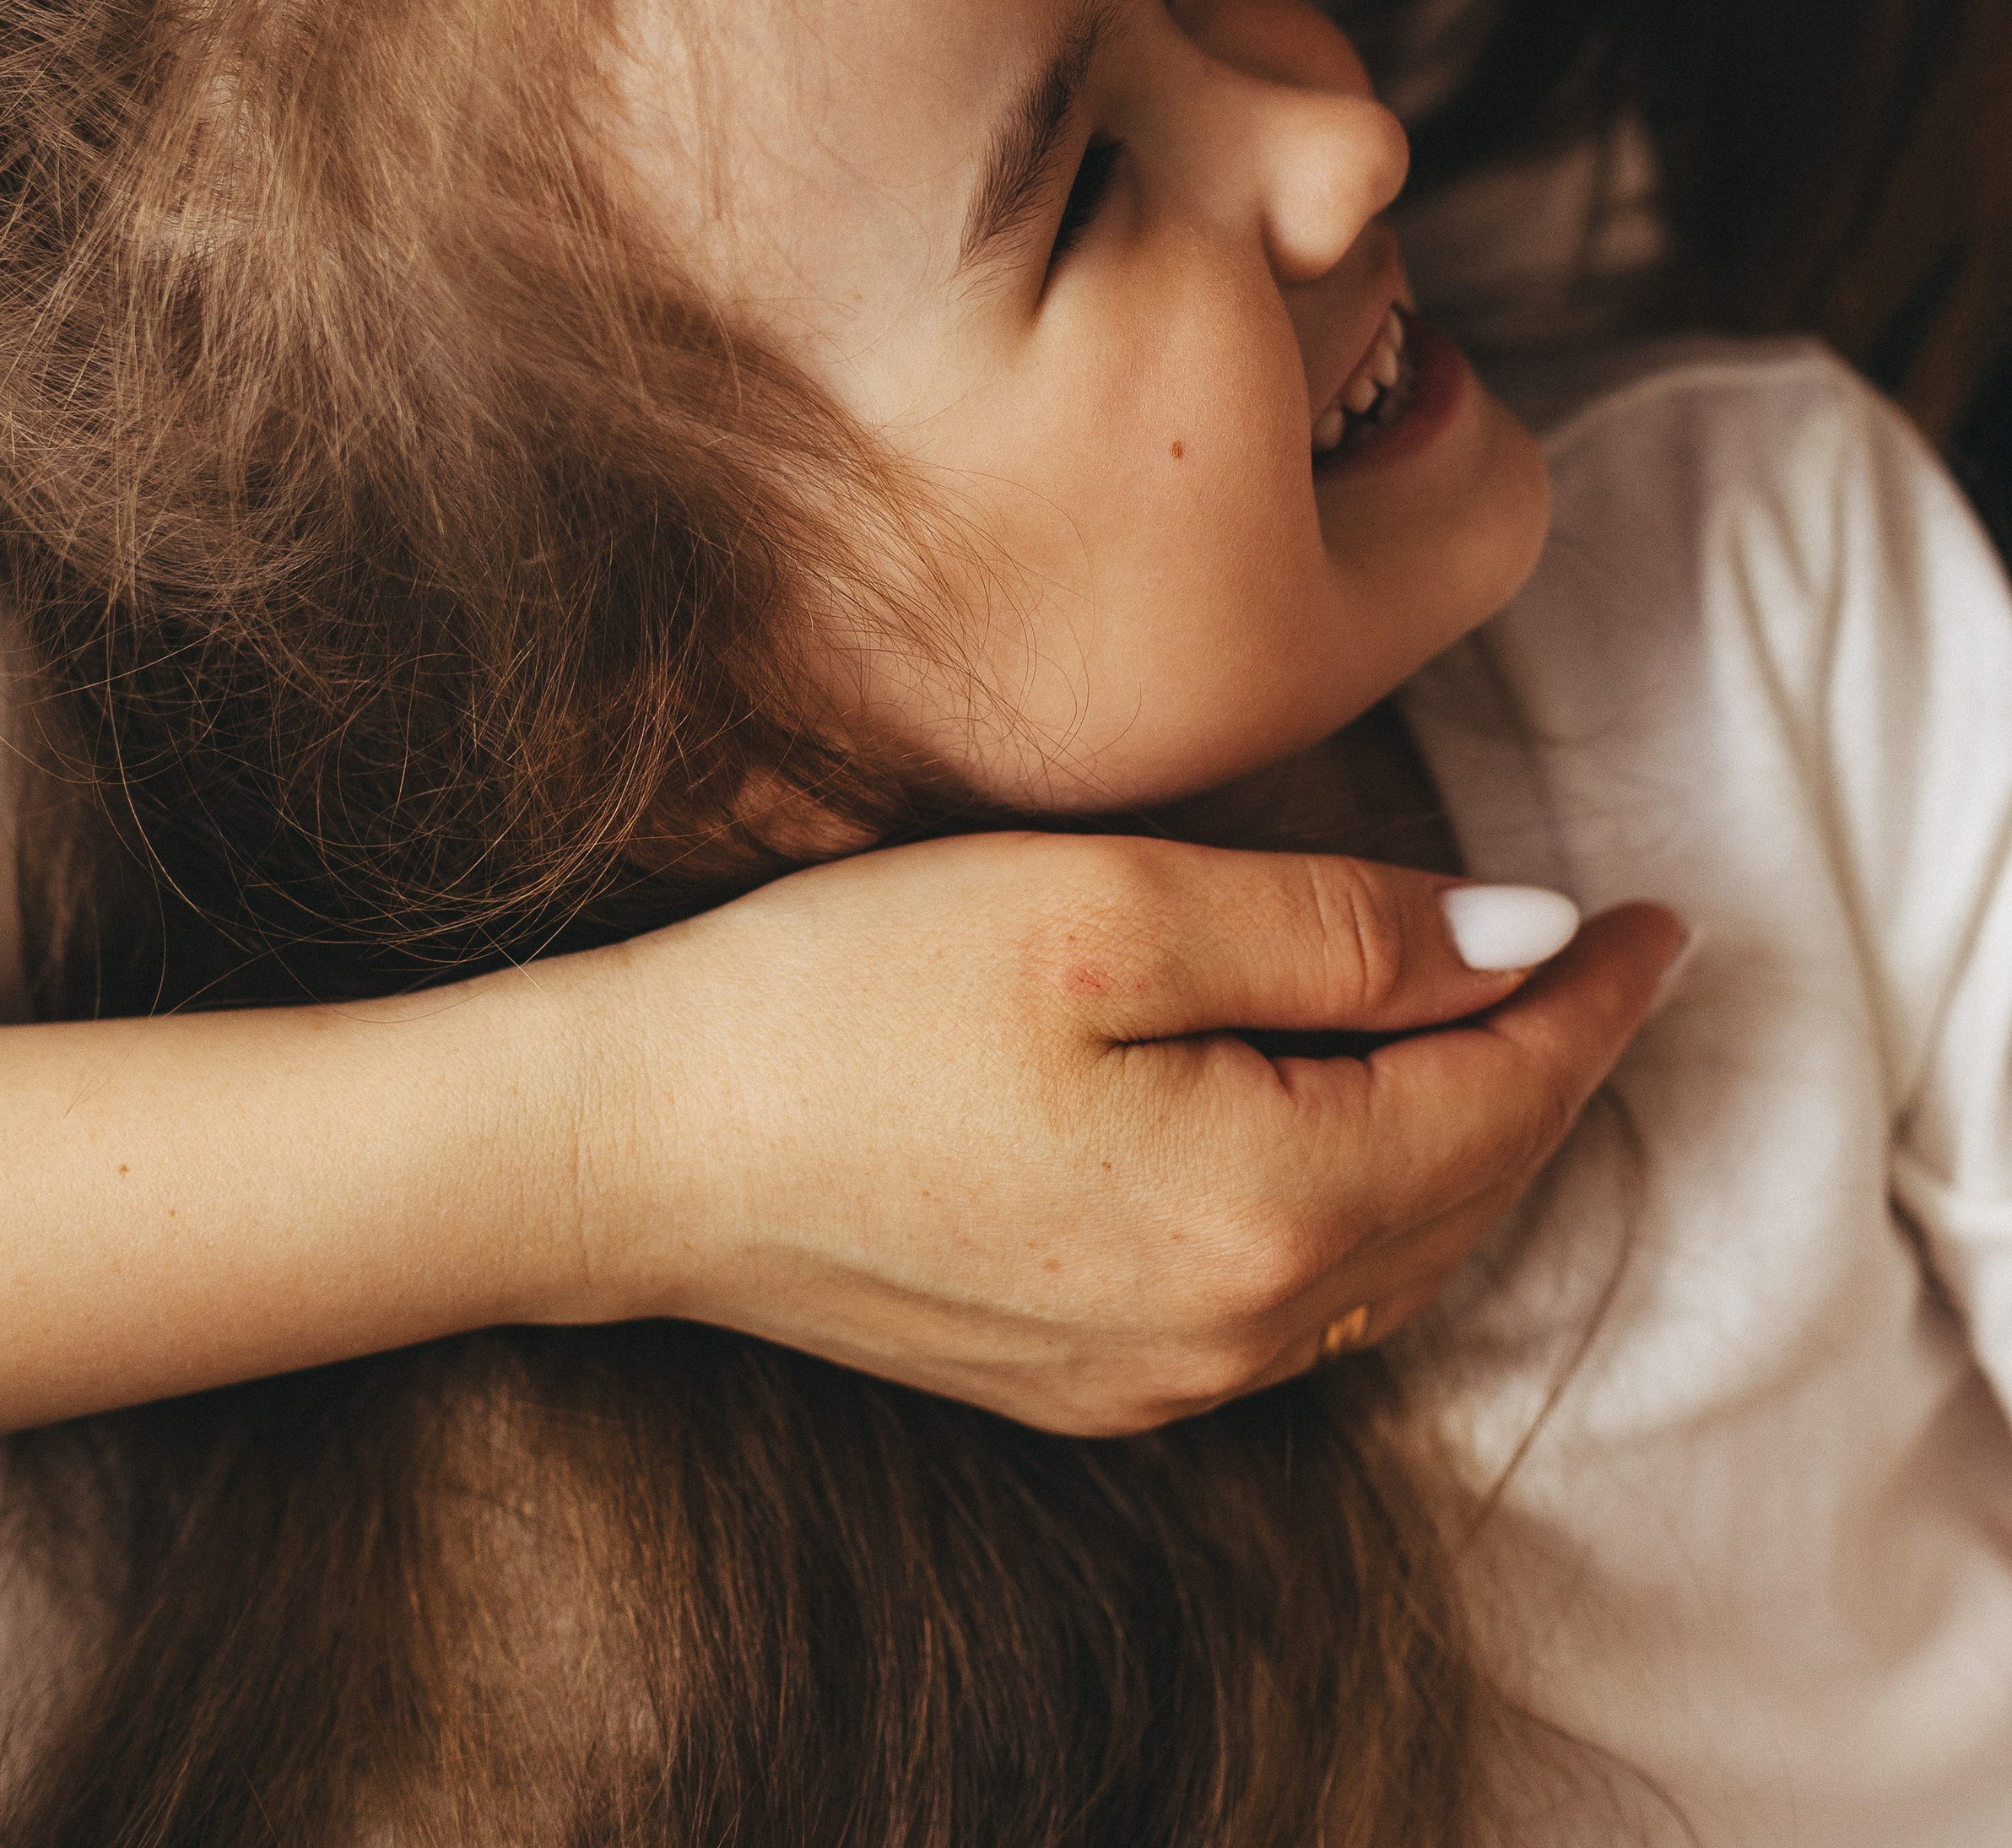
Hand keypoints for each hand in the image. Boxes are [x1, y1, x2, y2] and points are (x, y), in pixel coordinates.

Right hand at [526, 830, 1680, 1432]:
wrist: (632, 1148)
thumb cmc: (850, 999)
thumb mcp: (1105, 911)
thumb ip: (1334, 929)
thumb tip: (1522, 934)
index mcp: (1266, 1207)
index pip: (1500, 1097)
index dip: (1591, 1000)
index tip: (1658, 920)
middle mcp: (1236, 1331)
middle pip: (1460, 1191)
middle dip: (1544, 1071)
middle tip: (1601, 962)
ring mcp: (1155, 1375)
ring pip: (1385, 1255)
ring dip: (1461, 1143)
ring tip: (1501, 1033)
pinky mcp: (1080, 1378)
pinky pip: (1291, 1300)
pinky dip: (1363, 1205)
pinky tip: (1350, 1137)